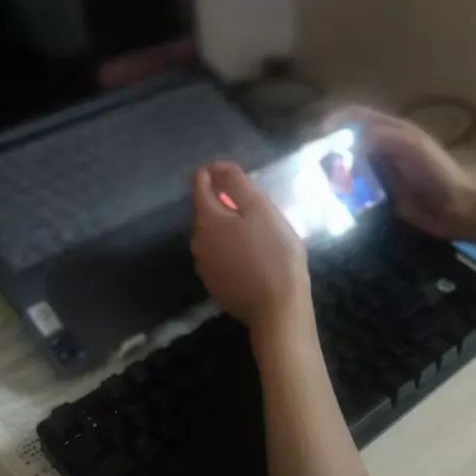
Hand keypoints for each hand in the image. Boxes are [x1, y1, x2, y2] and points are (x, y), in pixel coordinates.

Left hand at [190, 162, 313, 338]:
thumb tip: (217, 167)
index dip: (214, 172)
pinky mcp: (214, 284)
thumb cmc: (274, 253)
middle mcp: (197, 241)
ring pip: (212, 235)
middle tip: (254, 203)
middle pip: (205, 210)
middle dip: (224, 201)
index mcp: (207, 219)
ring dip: (228, 226)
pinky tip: (252, 254)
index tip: (234, 171)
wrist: (277, 308)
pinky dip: (231, 248)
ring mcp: (204, 265)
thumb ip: (236, 184)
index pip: (199, 184)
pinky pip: (219, 255)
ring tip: (256, 229)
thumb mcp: (261, 209)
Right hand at [324, 106, 475, 238]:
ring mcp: (378, 170)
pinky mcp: (377, 193)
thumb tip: (345, 141)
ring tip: (319, 182)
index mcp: (390, 130)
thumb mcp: (410, 146)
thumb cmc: (437, 173)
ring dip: (331, 170)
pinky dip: (340, 190)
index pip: (354, 116)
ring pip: (346, 164)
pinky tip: (331, 198)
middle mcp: (381, 146)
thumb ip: (380, 137)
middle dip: (328, 148)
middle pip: (346, 139)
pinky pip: (352, 187)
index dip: (335, 121)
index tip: (318, 137)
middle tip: (314, 164)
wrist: (457, 208)